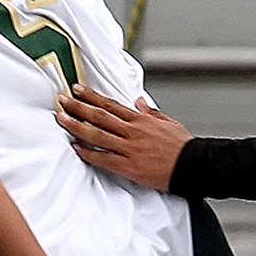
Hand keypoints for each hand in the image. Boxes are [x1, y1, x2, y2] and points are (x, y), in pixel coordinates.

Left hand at [56, 85, 192, 190]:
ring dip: (78, 126)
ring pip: (98, 134)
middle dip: (79, 107)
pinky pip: (104, 159)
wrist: (193, 165)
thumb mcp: (168, 122)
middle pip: (100, 116)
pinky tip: (77, 148)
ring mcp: (129, 148)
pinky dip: (89, 153)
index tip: (78, 90)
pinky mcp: (129, 166)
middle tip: (63, 100)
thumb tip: (138, 102)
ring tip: (63, 119)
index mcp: (141, 119)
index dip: (92, 96)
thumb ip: (151, 112)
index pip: (111, 104)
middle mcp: (133, 131)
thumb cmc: (182, 146)